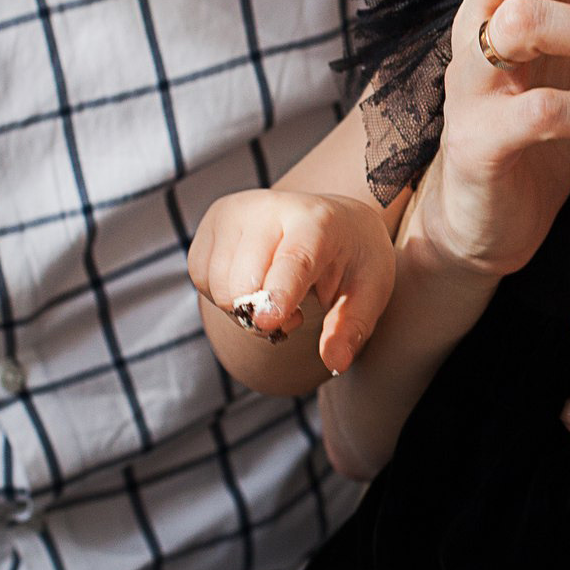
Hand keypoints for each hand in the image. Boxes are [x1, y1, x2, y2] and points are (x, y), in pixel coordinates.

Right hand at [188, 188, 396, 372]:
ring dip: (242, 308)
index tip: (268, 323)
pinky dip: (221, 294)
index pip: (293, 259)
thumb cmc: (352, 258)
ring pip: (217, 285)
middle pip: (243, 281)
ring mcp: (236, 210)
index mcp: (318, 221)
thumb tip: (335, 362)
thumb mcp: (370, 291)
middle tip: (294, 314)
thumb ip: (351, 327)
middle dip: (262, 316)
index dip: (278, 293)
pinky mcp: (213, 221)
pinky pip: (199, 276)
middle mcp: (271, 208)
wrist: (333, 218)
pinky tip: (251, 283)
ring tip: (273, 296)